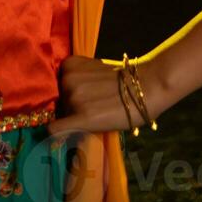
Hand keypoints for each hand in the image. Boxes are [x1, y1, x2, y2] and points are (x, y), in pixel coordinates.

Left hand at [46, 54, 166, 137]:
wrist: (145, 88)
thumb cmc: (120, 80)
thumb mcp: (93, 69)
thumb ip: (76, 77)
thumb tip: (63, 96)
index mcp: (69, 65)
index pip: (55, 85)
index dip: (65, 94)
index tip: (75, 100)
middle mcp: (67, 79)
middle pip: (59, 101)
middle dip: (69, 106)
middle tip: (91, 107)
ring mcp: (74, 98)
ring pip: (62, 115)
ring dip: (73, 118)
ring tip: (95, 114)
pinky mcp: (82, 118)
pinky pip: (56, 130)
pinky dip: (55, 134)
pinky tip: (61, 137)